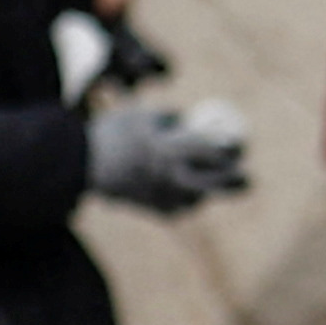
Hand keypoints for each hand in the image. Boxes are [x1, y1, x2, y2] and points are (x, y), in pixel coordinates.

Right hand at [86, 96, 250, 213]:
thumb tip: (188, 119)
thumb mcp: (141, 115)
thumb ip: (169, 119)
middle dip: (234, 184)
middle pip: (212, 185)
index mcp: (169, 149)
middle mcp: (168, 175)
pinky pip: (175, 209)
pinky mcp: (148, 208)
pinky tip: (186, 196)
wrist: (77, 162)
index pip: (211, 152)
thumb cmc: (110, 133)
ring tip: (213, 187)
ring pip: (195, 201)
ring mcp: (159, 194)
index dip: (229, 150)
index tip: (238, 147)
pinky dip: (184, 203)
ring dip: (207, 194)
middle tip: (248, 181)